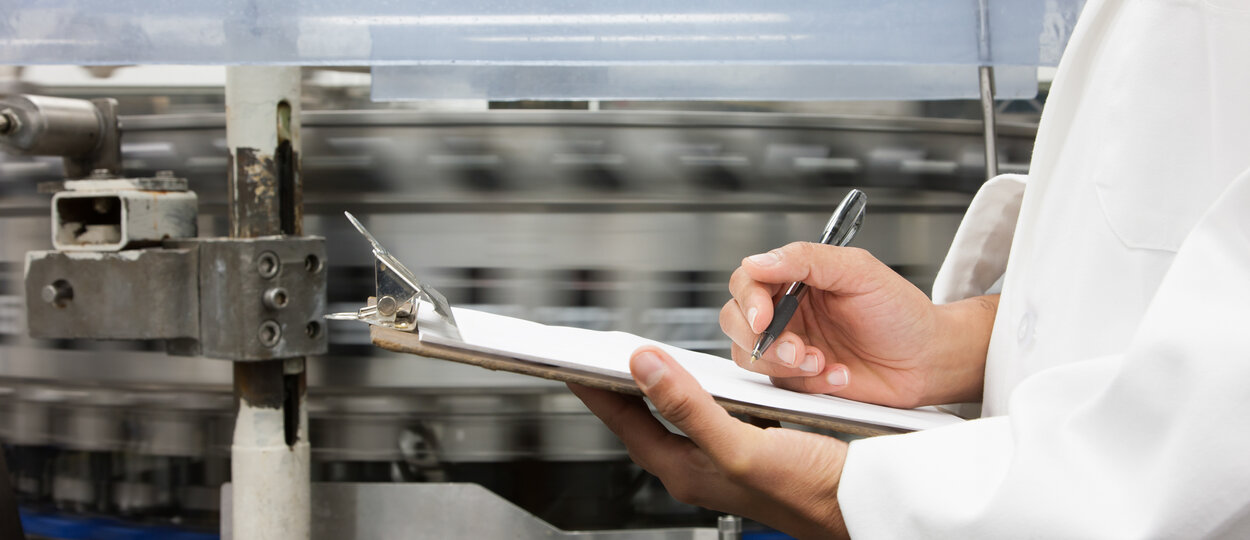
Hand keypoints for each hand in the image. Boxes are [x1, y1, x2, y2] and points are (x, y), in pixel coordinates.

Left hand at [569, 346, 849, 539]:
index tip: (572, 362)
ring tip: (636, 360)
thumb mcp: (741, 447)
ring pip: (676, 415)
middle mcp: (700, 467)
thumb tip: (643, 367)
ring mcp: (723, 459)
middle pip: (643, 420)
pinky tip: (702, 375)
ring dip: (658, 386)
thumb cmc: (810, 490)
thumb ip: (689, 407)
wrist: (863, 505)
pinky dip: (698, 390)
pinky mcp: (748, 447)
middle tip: (598, 356)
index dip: (596, 390)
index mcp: (687, 471)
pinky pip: (708, 414)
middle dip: (619, 387)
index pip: (624, 423)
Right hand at [721, 242, 995, 407]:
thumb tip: (757, 261)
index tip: (763, 316)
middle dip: (760, 340)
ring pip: (749, 358)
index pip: (747, 282)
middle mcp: (787, 313)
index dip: (748, 300)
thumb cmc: (901, 312)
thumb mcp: (858, 271)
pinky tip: (840, 375)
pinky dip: (810, 383)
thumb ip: (805, 259)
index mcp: (796, 280)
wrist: (929, 360)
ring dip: (783, 365)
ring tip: (821, 362)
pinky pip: (780, 386)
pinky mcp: (799, 381)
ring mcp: (789, 348)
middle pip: (735, 322)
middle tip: (795, 348)